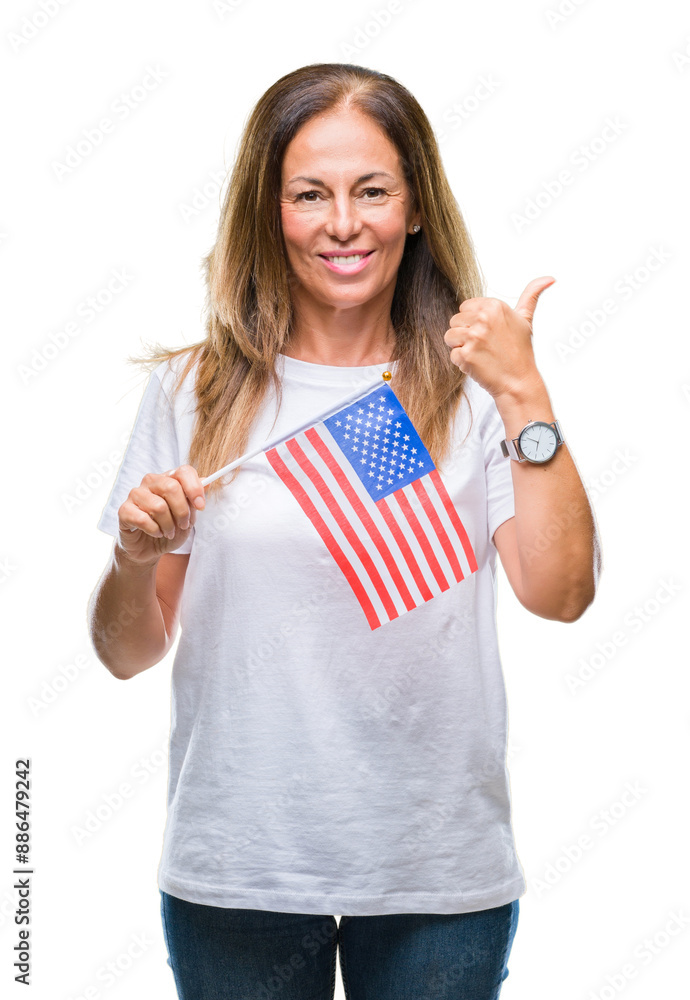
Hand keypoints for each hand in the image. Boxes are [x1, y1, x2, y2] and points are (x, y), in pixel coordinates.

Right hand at [115, 465, 205, 564]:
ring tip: (169, 532)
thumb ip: (195, 500)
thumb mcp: (188, 517)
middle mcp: (151, 482)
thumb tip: (206, 482)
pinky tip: (156, 533)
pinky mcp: (124, 510)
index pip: (184, 471)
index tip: (201, 506)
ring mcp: (135, 494)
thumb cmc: (168, 529)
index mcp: (168, 479)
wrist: (148, 549)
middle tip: (183, 525)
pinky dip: (154, 530)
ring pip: (158, 506)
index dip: (195, 488)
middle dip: (182, 511)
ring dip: (169, 525)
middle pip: (172, 487)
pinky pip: (142, 519)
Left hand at [444, 276, 555, 398]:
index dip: (473, 321)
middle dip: (465, 334)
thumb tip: (548, 279)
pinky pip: (452, 354)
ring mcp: (474, 337)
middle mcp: (484, 319)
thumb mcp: (526, 320)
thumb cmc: (520, 352)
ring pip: (450, 336)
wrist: (518, 382)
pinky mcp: (465, 355)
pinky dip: (462, 363)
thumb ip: (531, 295)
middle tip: (485, 346)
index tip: (487, 332)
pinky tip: (478, 364)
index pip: (465, 307)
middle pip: (455, 321)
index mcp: (495, 306)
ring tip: (480, 354)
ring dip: (461, 347)